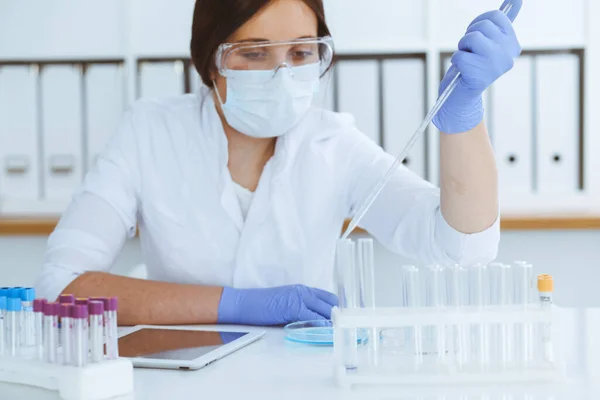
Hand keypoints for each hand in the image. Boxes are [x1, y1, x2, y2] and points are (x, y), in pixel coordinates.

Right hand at [217, 284, 338, 325]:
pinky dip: (322, 324)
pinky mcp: (292, 307)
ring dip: (334, 320)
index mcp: (302, 289)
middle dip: (341, 314)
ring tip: (344, 329)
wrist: (244, 303)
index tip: (347, 317)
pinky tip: (328, 330)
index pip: (328, 296)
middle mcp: (303, 291)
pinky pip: (313, 317)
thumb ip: (301, 311)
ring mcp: (298, 298)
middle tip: (350, 325)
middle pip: (330, 302)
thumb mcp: (286, 305)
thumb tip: (317, 323)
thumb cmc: (262, 306)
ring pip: (324, 309)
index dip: (338, 307)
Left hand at [433, 0, 522, 133]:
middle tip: (470, 52)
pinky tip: (462, 72)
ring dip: (462, 48)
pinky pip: (460, 56)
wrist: (461, 95)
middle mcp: (508, 55)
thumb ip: (501, 22)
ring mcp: (495, 66)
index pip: (496, 16)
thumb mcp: (488, 41)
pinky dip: (456, 61)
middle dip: (469, 37)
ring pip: (471, 38)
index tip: (476, 37)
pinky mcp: (480, 76)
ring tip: (467, 60)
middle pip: (482, 26)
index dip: (478, 24)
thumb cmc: (473, 66)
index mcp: (513, 45)